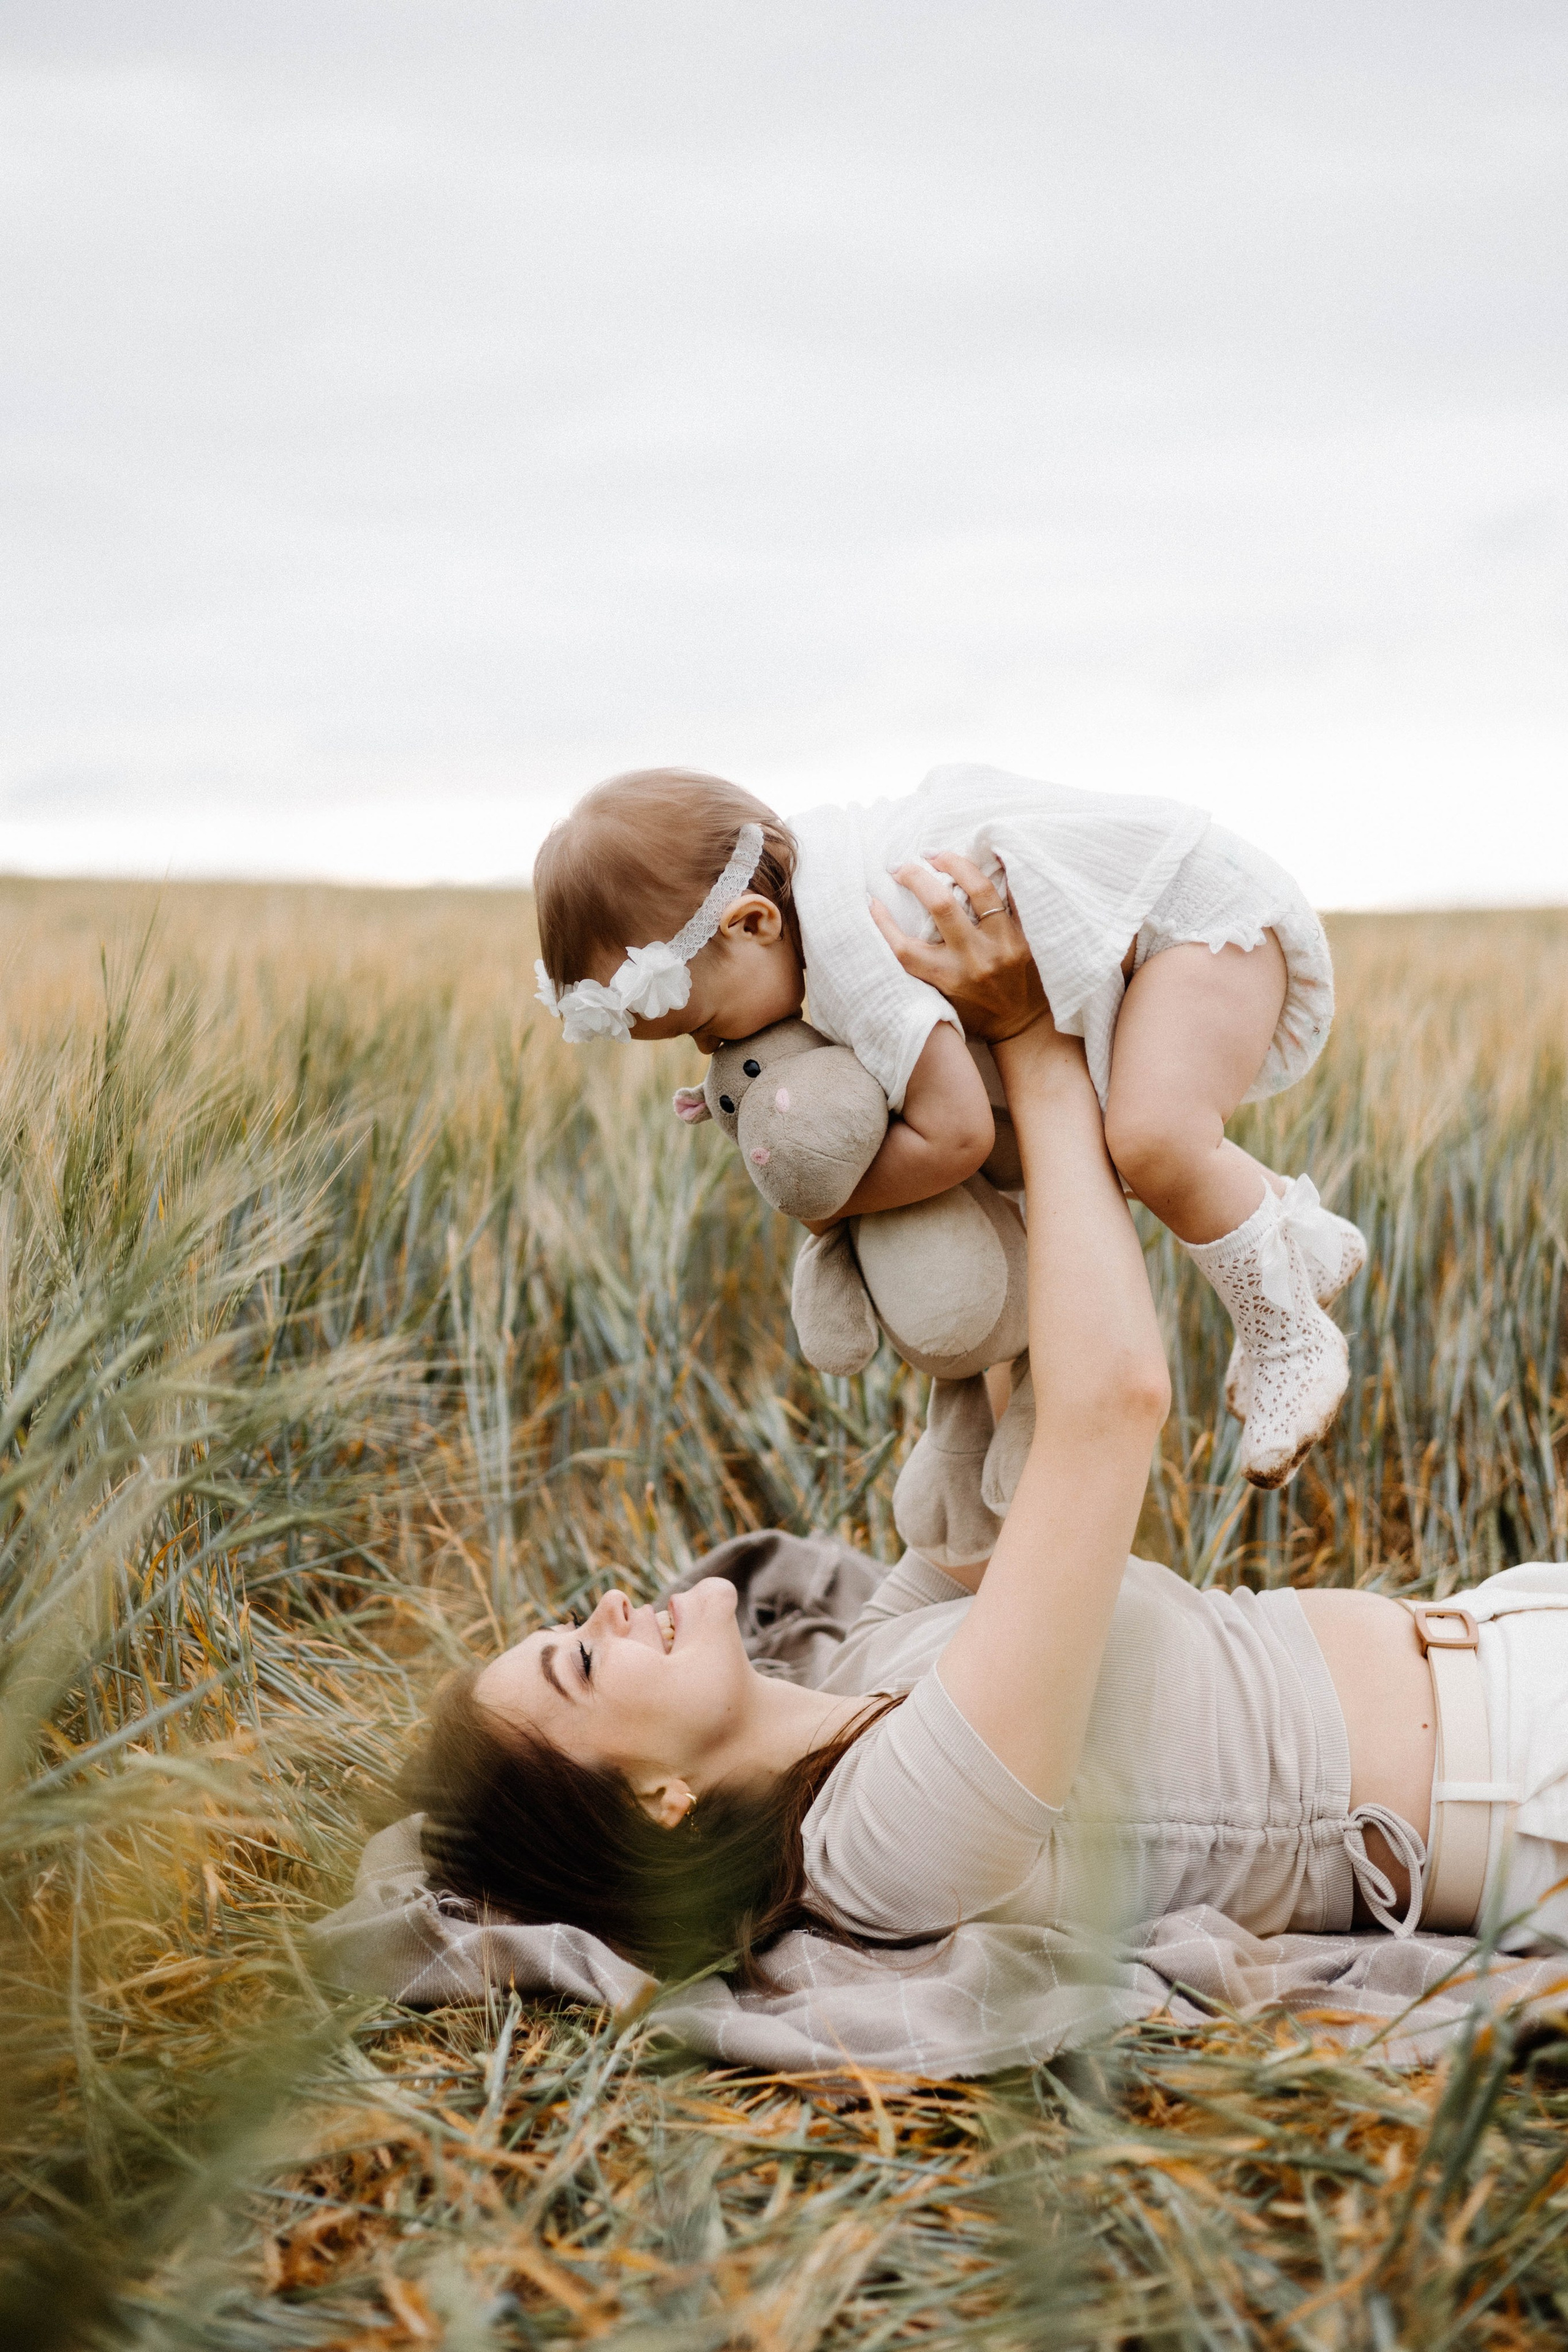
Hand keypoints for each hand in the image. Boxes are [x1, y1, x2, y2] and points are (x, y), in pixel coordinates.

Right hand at [869, 853, 1049, 1041]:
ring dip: (954, 863)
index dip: (882, 922)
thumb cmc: (976, 1014)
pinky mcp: (1024, 937)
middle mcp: (974, 960)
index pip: (904, 947)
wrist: (1024, 1028)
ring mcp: (1002, 945)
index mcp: (947, 978)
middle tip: (901, 866)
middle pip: (940, 905)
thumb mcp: (942, 998)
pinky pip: (1014, 895)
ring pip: (979, 889)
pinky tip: (988, 852)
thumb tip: (893, 925)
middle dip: (916, 877)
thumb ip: (923, 968)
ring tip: (937, 855)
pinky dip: (1001, 871)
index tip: (871, 900)